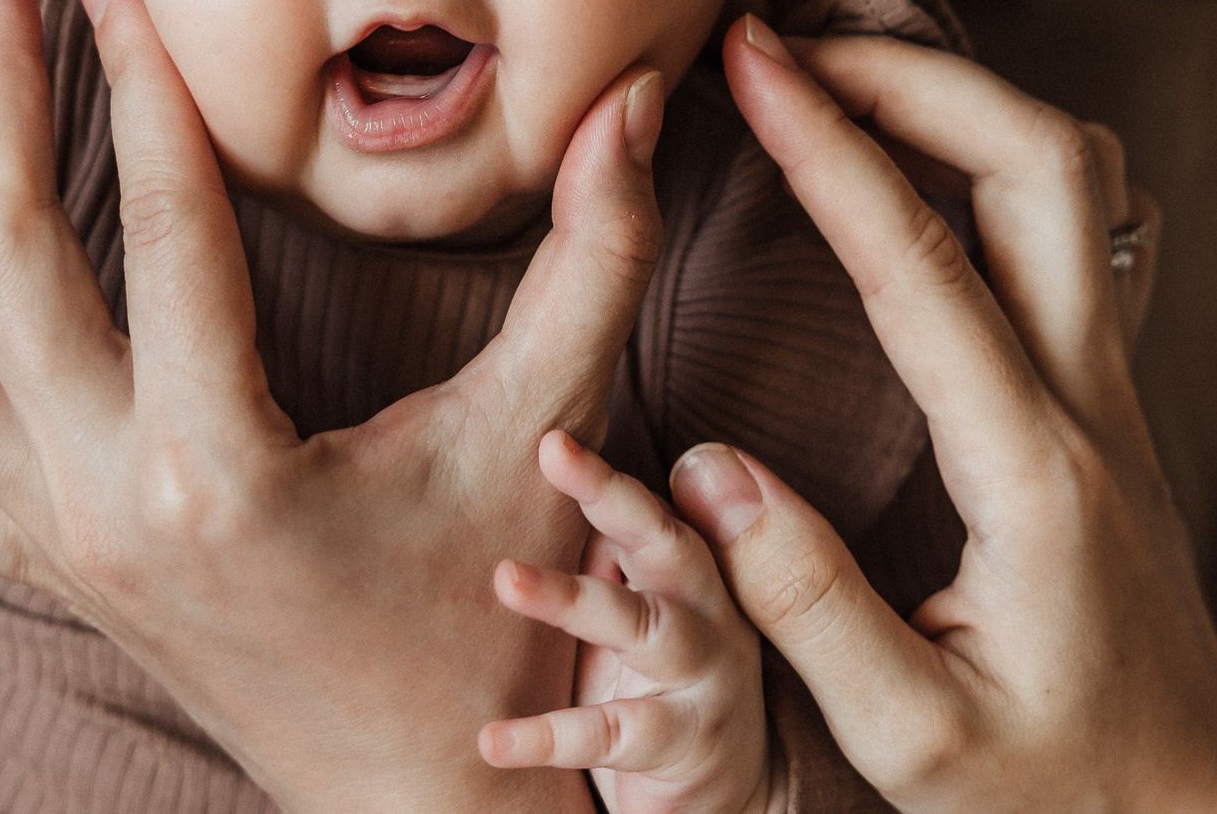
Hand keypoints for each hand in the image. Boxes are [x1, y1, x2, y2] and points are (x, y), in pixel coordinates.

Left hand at [0, 0, 666, 813]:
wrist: (413, 801)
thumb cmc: (489, 623)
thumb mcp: (547, 434)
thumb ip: (596, 264)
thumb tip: (639, 109)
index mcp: (227, 467)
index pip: (167, 224)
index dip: (143, 76)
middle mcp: (108, 504)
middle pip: (3, 263)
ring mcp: (55, 544)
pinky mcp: (40, 571)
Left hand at [481, 432, 780, 813]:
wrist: (725, 796)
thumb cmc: (656, 689)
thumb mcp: (630, 615)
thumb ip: (603, 558)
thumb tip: (536, 483)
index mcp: (686, 574)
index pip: (646, 509)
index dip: (602, 474)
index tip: (548, 438)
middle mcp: (708, 612)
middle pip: (665, 540)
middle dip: (612, 493)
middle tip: (552, 450)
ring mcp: (704, 676)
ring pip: (641, 624)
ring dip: (572, 597)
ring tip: (505, 577)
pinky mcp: (686, 744)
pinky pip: (615, 734)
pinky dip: (549, 734)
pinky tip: (492, 740)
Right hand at [666, 17, 1216, 812]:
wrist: (1202, 807)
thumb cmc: (1058, 789)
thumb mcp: (919, 745)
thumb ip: (809, 605)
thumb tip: (708, 468)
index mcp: (1028, 472)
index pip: (922, 264)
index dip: (829, 145)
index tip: (751, 59)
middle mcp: (1087, 400)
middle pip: (1043, 161)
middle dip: (914, 71)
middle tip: (787, 40)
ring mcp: (1111, 385)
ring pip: (1078, 175)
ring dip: (965, 98)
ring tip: (842, 76)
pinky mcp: (1107, 392)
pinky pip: (1079, 223)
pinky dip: (997, 153)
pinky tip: (921, 165)